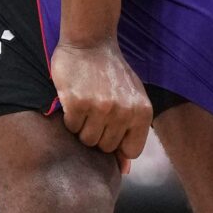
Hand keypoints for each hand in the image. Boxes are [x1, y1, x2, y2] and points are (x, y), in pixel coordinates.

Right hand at [52, 38, 150, 165]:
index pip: (130, 151)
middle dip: (98, 134)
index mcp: (142, 112)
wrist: (91, 40)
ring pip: (87, 140)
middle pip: (106, 147)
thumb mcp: (132, 99)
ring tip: (86, 105)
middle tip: (96, 112)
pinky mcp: (78, 103)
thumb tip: (124, 171)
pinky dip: (70, 118)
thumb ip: (132, 133)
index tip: (110, 128)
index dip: (117, 144)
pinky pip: (72, 127)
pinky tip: (75, 100)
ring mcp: (101, 108)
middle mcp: (124, 112)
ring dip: (83, 127)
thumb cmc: (112, 73)